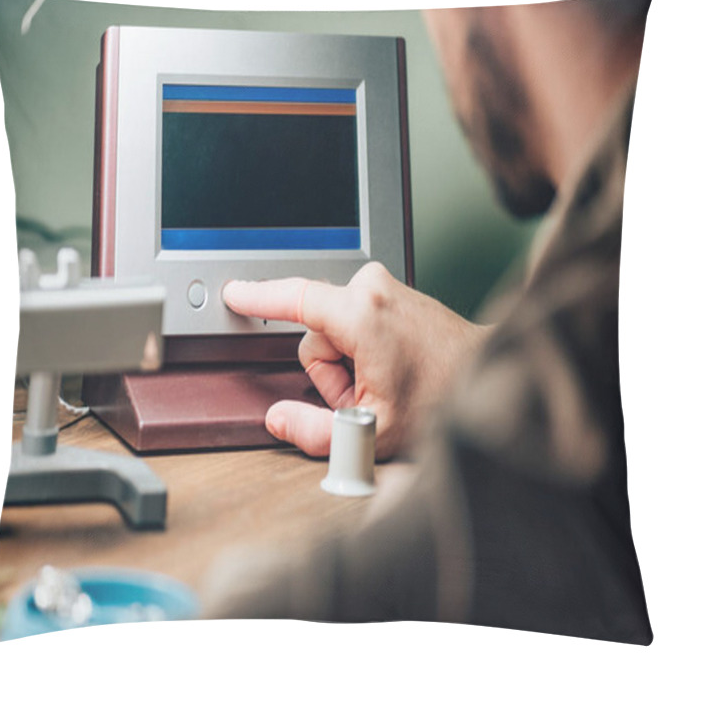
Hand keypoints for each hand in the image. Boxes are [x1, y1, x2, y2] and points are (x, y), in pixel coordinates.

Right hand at [223, 262, 490, 458]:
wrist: (487, 377)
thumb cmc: (443, 401)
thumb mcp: (373, 432)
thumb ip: (315, 433)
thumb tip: (278, 419)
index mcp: (362, 314)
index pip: (293, 297)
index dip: (257, 296)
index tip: (234, 293)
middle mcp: (372, 289)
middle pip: (315, 334)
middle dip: (331, 371)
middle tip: (368, 394)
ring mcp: (384, 287)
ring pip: (333, 329)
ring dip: (347, 363)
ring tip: (383, 382)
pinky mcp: (390, 293)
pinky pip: (352, 321)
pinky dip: (361, 349)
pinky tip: (390, 366)